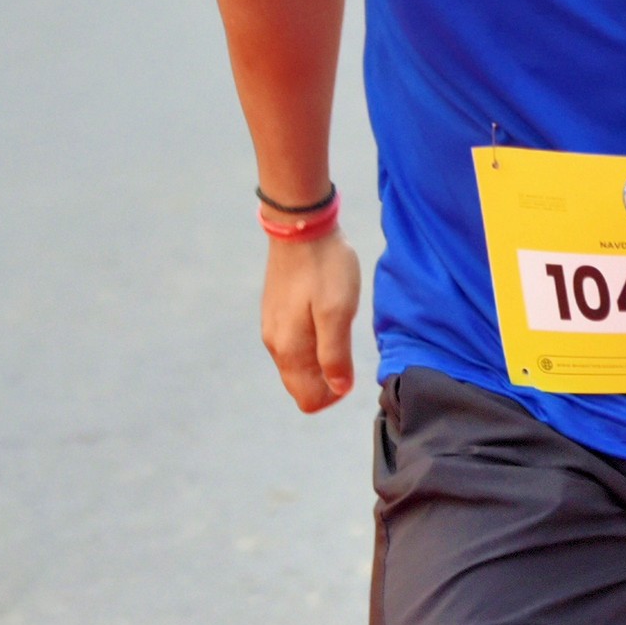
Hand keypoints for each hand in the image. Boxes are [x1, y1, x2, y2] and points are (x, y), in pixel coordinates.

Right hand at [259, 230, 361, 411]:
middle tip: (350, 351)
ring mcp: (273, 326)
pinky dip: (314, 344)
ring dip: (321, 360)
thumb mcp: (338, 312)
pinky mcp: (277, 311)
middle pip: (301, 385)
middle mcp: (275, 344)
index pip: (307, 399)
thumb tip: (338, 388)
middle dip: (327, 381)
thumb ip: (336, 355)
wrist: (301, 225)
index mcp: (289, 349)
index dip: (333, 395)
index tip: (352, 370)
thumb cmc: (324, 267)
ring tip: (342, 329)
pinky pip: (295, 344)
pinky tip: (328, 318)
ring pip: (298, 364)